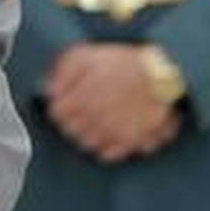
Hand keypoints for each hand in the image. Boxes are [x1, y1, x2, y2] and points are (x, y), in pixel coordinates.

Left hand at [44, 44, 181, 163]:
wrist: (160, 74)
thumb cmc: (123, 62)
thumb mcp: (85, 55)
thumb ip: (62, 72)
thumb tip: (48, 89)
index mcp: (79, 99)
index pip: (56, 114)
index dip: (60, 107)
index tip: (66, 103)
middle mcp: (92, 120)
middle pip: (70, 131)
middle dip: (72, 121)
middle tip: (81, 112)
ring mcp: (110, 133)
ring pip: (87, 145)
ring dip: (87, 135)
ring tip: (95, 123)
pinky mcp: (129, 142)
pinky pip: (108, 155)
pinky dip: (105, 147)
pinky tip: (109, 134)